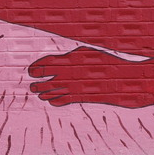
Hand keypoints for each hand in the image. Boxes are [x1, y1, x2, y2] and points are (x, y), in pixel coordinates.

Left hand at [28, 46, 153, 107]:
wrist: (121, 79)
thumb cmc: (104, 62)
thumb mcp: (87, 53)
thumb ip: (70, 56)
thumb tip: (55, 62)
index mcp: (70, 58)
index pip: (43, 64)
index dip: (34, 68)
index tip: (31, 71)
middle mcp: (68, 73)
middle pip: (41, 80)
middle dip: (35, 83)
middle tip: (34, 83)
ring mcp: (72, 86)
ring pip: (46, 93)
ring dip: (42, 93)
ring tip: (41, 92)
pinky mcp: (77, 98)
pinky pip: (57, 101)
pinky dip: (53, 100)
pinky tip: (54, 98)